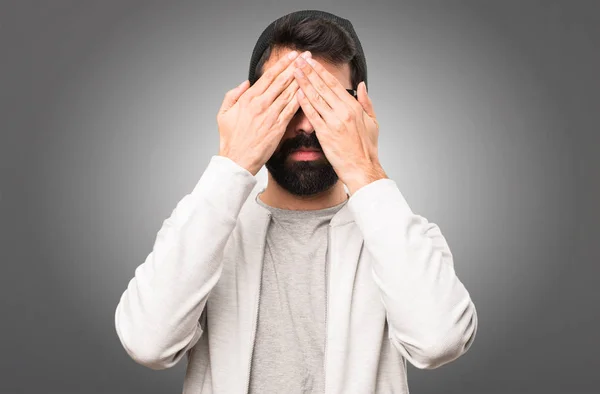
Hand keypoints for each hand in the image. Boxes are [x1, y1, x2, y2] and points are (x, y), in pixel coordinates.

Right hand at [216, 51, 311, 175]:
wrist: (237, 160)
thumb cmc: (230, 139)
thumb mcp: (223, 113)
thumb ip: (233, 95)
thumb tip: (245, 83)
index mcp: (247, 99)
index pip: (268, 77)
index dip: (282, 64)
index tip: (292, 56)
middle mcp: (260, 104)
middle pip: (282, 81)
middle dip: (296, 66)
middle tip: (307, 56)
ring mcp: (270, 115)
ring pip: (289, 93)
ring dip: (301, 79)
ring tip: (311, 68)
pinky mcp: (278, 127)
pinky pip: (292, 110)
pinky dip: (300, 98)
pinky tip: (308, 90)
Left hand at [292, 56, 386, 193]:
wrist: (362, 168)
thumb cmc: (367, 148)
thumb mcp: (373, 122)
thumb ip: (366, 102)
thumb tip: (361, 85)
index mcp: (354, 107)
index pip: (334, 84)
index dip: (321, 71)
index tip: (311, 62)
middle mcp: (343, 112)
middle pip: (322, 87)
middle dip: (309, 72)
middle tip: (298, 60)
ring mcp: (334, 122)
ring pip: (315, 98)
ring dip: (303, 84)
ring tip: (294, 72)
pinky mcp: (325, 134)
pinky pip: (312, 115)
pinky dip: (304, 103)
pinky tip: (296, 93)